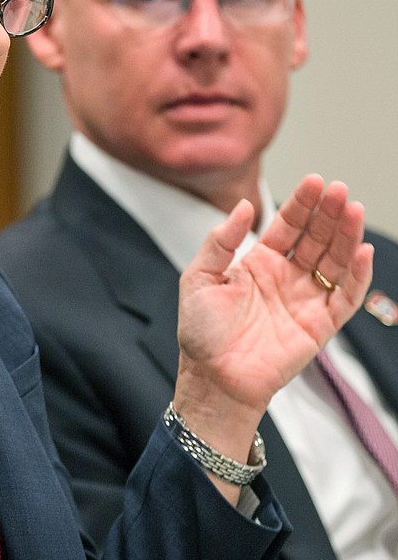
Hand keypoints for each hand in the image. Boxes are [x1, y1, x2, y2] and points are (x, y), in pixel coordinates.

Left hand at [174, 175, 372, 461]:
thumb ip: (220, 241)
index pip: (287, 226)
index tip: (314, 181)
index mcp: (259, 263)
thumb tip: (245, 206)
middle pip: (316, 238)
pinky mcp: (320, 325)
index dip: (302, 204)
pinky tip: (361, 250)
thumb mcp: (200, 277)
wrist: (211, 378)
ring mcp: (305, 300)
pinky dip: (356, 275)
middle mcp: (286, 278)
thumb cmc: (201, 332)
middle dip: (328, 213)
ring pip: (334, 261)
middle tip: (339, 190)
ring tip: (353, 209)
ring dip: (346, 235)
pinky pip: (345, 296)